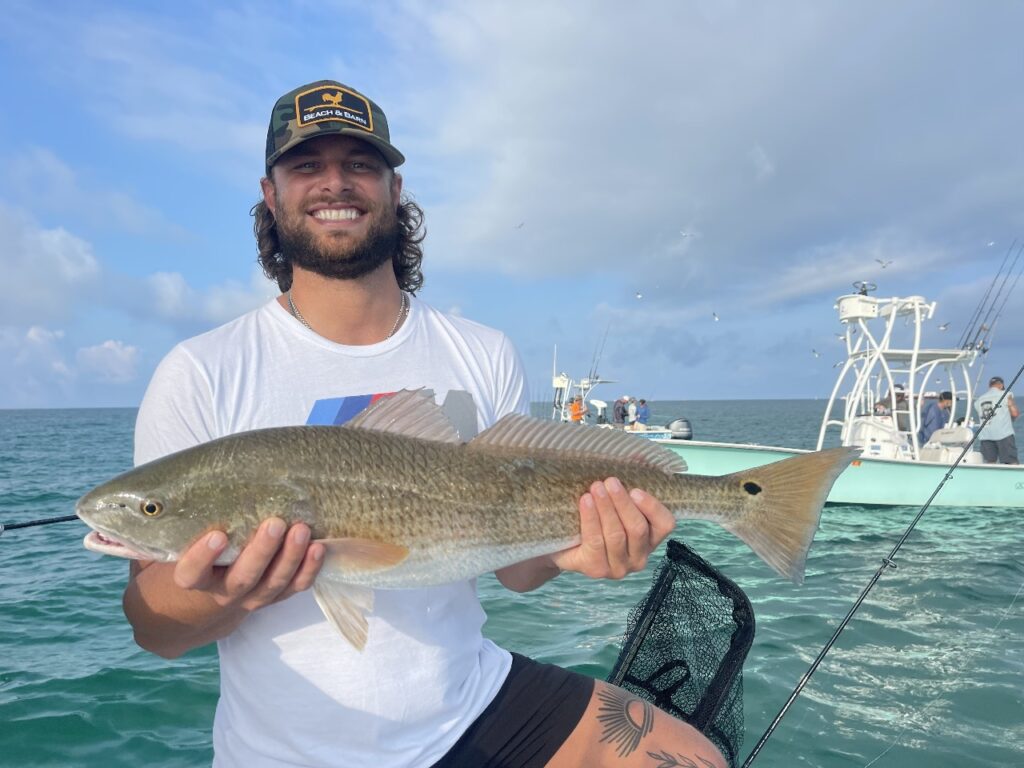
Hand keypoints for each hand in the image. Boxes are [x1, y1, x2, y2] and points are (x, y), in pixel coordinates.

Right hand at [173, 518, 324, 612]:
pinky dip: (309, 569)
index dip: (203, 558)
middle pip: (243, 579)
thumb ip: (186, 522)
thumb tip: (182, 479)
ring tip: (301, 529)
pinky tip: (318, 548)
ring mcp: (252, 597)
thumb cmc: (199, 552)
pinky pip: (295, 587)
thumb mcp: (183, 540)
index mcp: (195, 579)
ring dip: (290, 557)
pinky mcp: (276, 595)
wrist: (209, 593)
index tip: (217, 535)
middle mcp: (224, 592)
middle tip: (275, 524)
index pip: (192, 574)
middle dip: (261, 552)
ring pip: (273, 584)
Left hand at [552, 479, 675, 578]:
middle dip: (622, 502)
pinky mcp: (596, 569)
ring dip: (606, 508)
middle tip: (609, 481)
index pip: (665, 524)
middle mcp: (639, 557)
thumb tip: (640, 455)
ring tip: (595, 487)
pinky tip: (585, 502)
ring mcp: (618, 567)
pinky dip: (591, 519)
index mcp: (650, 539)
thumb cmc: (596, 517)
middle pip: (637, 528)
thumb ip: (631, 478)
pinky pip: (595, 541)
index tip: (635, 489)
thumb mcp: (613, 499)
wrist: (562, 544)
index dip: (653, 507)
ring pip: (616, 535)